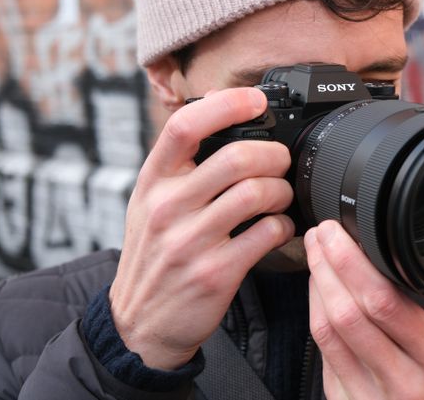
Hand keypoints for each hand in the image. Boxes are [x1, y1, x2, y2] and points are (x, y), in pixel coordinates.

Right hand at [109, 87, 294, 369]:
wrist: (139, 323)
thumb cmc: (154, 254)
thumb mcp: (150, 202)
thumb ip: (179, 163)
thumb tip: (218, 108)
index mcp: (152, 181)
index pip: (185, 126)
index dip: (227, 104)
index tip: (255, 99)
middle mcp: (166, 207)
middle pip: (235, 157)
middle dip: (273, 154)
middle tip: (281, 162)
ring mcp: (190, 241)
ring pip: (256, 193)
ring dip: (282, 190)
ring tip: (281, 196)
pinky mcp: (215, 272)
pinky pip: (266, 234)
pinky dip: (284, 226)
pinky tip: (279, 228)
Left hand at [305, 220, 423, 399]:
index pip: (384, 302)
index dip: (352, 262)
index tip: (341, 231)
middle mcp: (404, 381)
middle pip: (348, 313)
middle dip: (327, 265)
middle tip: (321, 233)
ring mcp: (370, 397)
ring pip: (327, 330)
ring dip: (317, 285)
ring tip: (316, 253)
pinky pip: (322, 350)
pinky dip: (315, 311)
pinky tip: (319, 288)